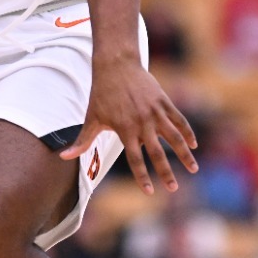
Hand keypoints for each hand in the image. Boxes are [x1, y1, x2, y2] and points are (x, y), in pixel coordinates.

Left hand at [60, 57, 198, 194]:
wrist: (116, 65)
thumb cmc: (102, 93)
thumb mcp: (91, 118)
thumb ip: (82, 141)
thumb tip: (63, 157)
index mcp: (125, 129)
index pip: (135, 160)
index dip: (142, 177)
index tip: (149, 192)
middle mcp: (142, 123)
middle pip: (158, 153)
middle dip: (166, 173)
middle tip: (174, 188)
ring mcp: (155, 112)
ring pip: (174, 137)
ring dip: (184, 154)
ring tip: (193, 170)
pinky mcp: (163, 102)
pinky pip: (179, 120)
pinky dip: (187, 132)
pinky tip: (194, 144)